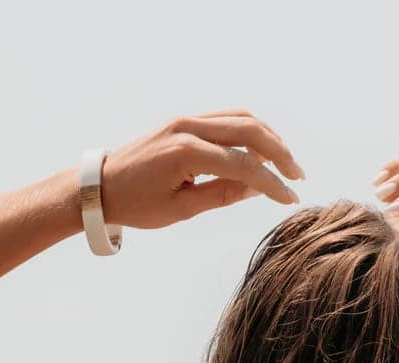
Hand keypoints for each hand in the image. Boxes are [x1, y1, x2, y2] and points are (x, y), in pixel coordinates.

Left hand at [99, 110, 303, 229]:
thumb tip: (258, 187)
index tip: (289, 199)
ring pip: (241, 117)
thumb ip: (222, 195)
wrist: (101, 185)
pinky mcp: (185, 119)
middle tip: (297, 176)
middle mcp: (188, 126)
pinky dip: (249, 131)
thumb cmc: (136, 203)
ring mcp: (186, 118)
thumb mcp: (181, 209)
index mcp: (186, 152)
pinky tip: (261, 151)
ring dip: (268, 138)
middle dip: (279, 153)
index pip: (243, 164)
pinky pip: (226, 117)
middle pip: (250, 130)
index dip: (271, 183)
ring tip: (284, 163)